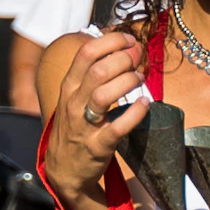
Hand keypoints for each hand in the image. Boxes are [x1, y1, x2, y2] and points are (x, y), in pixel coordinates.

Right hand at [35, 29, 150, 196]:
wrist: (64, 169)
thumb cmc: (75, 127)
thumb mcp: (74, 97)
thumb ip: (92, 74)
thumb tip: (121, 48)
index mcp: (69, 86)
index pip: (86, 52)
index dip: (112, 41)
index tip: (129, 40)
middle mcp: (74, 102)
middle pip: (98, 70)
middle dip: (124, 59)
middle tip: (138, 60)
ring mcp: (84, 125)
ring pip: (104, 95)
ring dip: (128, 82)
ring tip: (140, 79)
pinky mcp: (98, 145)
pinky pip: (118, 127)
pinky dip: (135, 113)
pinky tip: (145, 104)